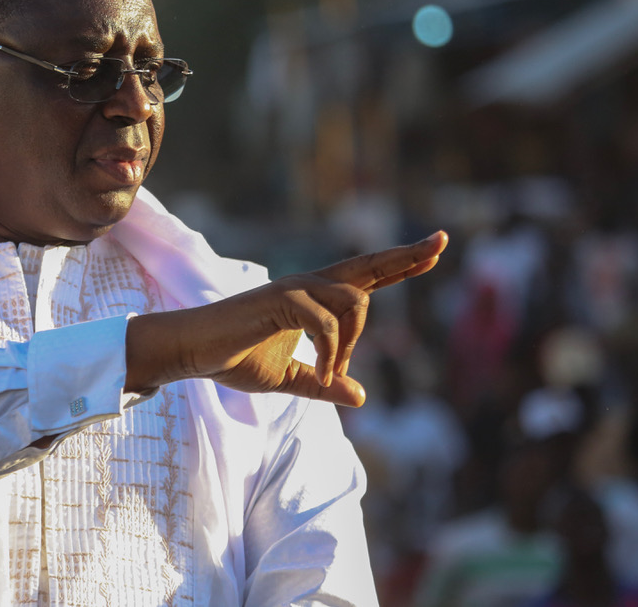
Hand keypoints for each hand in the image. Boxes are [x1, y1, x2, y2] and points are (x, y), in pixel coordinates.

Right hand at [125, 231, 447, 406]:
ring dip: (353, 344)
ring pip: (355, 301)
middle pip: (369, 266)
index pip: (367, 277)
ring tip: (331, 374)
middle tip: (443, 241)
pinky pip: (324, 323)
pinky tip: (324, 375)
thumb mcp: (290, 379)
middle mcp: (309, 285)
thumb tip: (361, 396)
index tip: (435, 250)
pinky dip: (331, 354)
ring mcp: (295, 289)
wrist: (194, 352)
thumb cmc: (235, 357)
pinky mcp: (279, 300)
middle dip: (407, 255)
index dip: (401, 265)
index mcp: (315, 298)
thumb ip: (324, 384)